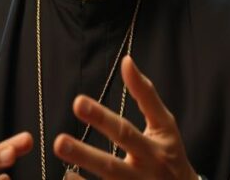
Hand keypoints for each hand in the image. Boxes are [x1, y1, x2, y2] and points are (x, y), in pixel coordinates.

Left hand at [53, 57, 195, 179]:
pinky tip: (67, 177)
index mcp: (152, 150)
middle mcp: (142, 174)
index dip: (102, 117)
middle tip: (59, 142)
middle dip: (85, 155)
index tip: (77, 102)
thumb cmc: (170, 154)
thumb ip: (146, 94)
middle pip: (111, 166)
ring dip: (82, 176)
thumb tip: (126, 61)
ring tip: (60, 162)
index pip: (123, 132)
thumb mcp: (165, 125)